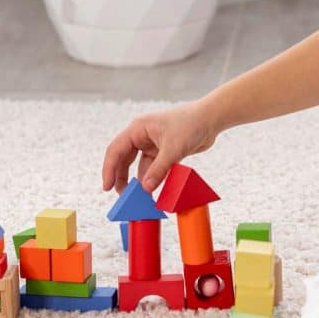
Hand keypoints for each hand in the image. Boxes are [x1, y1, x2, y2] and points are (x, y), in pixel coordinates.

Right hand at [101, 100, 219, 194]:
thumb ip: (158, 170)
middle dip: (121, 177)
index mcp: (138, 129)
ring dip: (138, 181)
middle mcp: (142, 136)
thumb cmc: (191, 124)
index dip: (109, 169)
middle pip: (124, 159)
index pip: (116, 150)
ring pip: (138, 165)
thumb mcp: (173, 149)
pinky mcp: (163, 152)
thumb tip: (145, 189)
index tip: (107, 187)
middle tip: (122, 197)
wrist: (211, 119)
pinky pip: (152, 168)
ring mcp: (152, 144)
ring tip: (137, 198)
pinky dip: (152, 179)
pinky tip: (152, 191)